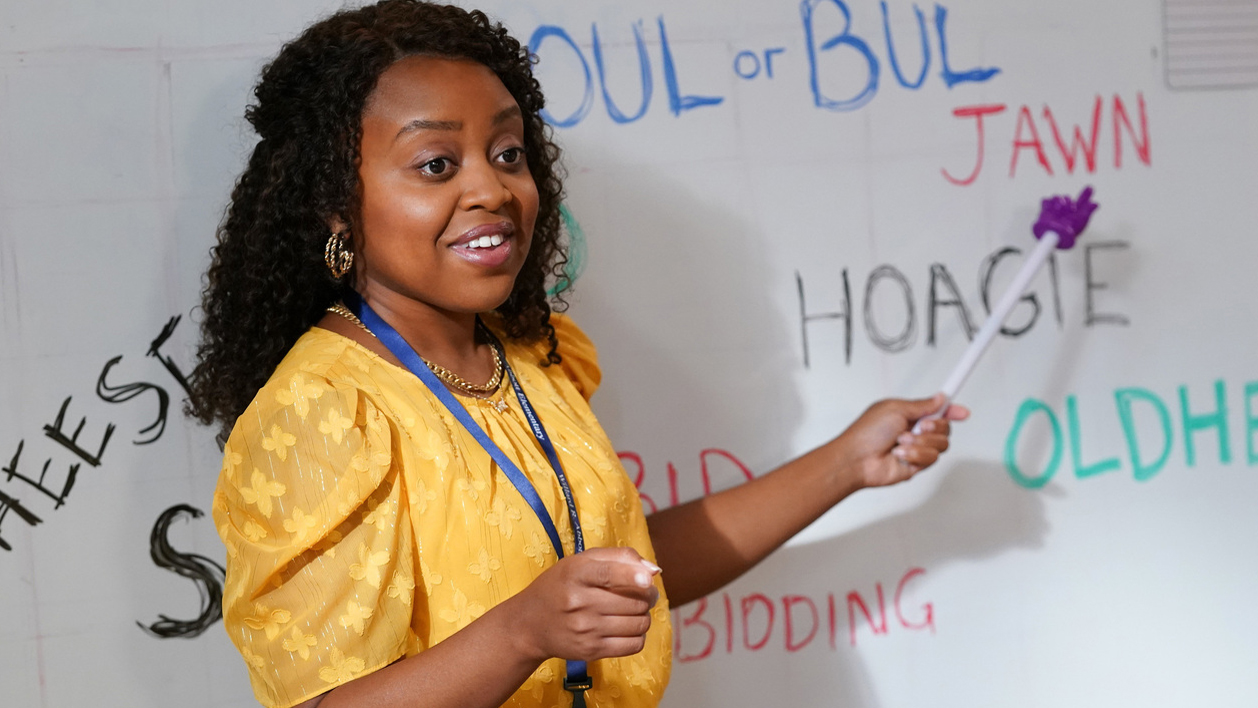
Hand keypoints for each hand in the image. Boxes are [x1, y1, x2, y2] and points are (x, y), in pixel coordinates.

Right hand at [507, 547, 659, 662]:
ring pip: (638, 623)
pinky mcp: (591, 650)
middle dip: (648, 595)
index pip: (607, 574)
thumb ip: (618, 557)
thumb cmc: (560, 586)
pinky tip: (630, 627)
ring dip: (644, 615)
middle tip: (644, 592)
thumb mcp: (580, 562)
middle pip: (632, 601)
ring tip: (635, 610)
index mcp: (575, 574)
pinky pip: (633, 645)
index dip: (631, 576)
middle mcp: (579, 602)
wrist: (530, 624)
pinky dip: (639, 635)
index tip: (648, 579)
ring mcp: (585, 629)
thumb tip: (654, 570)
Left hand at [834, 393, 968, 488]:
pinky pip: (931, 458)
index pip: (937, 411)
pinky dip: (915, 454)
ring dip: (920, 442)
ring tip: (901, 442)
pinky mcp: (916, 465)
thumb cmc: (867, 432)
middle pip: (945, 428)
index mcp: (909, 414)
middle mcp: (915, 431)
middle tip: (919, 426)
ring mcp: (916, 449)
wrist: (857, 459)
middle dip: (935, 426)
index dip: (952, 410)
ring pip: (941, 444)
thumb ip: (922, 405)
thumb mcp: (895, 409)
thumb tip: (940, 398)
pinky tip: (899, 454)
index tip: (963, 411)